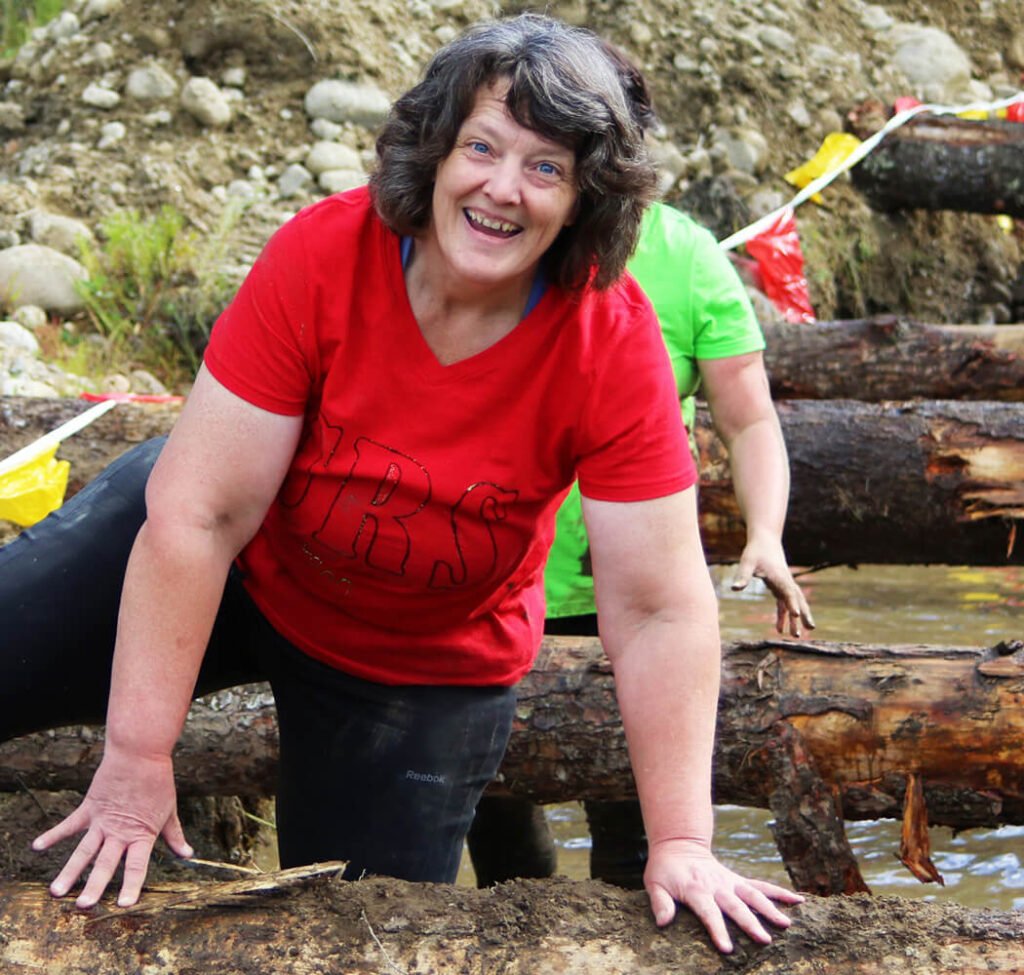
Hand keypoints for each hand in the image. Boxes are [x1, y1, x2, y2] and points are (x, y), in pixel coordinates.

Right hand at [32, 741, 192, 908]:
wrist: (140, 753)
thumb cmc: (158, 782)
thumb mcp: (169, 811)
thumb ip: (174, 835)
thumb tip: (188, 854)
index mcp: (141, 834)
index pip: (137, 865)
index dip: (132, 885)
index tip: (124, 905)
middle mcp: (120, 831)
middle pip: (105, 862)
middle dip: (94, 885)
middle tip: (83, 906)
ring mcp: (102, 820)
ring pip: (84, 851)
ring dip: (70, 871)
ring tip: (56, 892)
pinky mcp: (90, 807)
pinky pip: (69, 824)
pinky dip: (53, 834)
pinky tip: (37, 847)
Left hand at [644, 838, 803, 952]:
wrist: (679, 845)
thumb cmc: (664, 870)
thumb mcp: (654, 883)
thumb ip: (660, 902)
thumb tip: (663, 922)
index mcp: (696, 889)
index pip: (708, 912)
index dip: (717, 930)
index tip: (727, 949)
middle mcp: (716, 886)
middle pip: (736, 906)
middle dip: (750, 923)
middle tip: (765, 940)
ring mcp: (730, 883)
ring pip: (753, 895)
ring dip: (770, 908)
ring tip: (787, 924)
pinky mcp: (738, 881)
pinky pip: (761, 886)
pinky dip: (780, 892)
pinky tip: (799, 901)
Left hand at [731, 537, 814, 636]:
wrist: (765, 540)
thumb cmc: (756, 551)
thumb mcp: (747, 562)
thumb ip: (742, 576)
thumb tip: (734, 589)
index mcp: (780, 576)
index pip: (789, 592)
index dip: (793, 603)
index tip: (796, 615)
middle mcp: (786, 582)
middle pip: (798, 600)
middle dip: (804, 614)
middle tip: (810, 629)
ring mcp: (785, 585)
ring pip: (794, 604)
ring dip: (797, 619)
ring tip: (798, 635)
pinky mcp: (780, 587)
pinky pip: (784, 604)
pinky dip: (783, 616)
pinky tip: (779, 630)